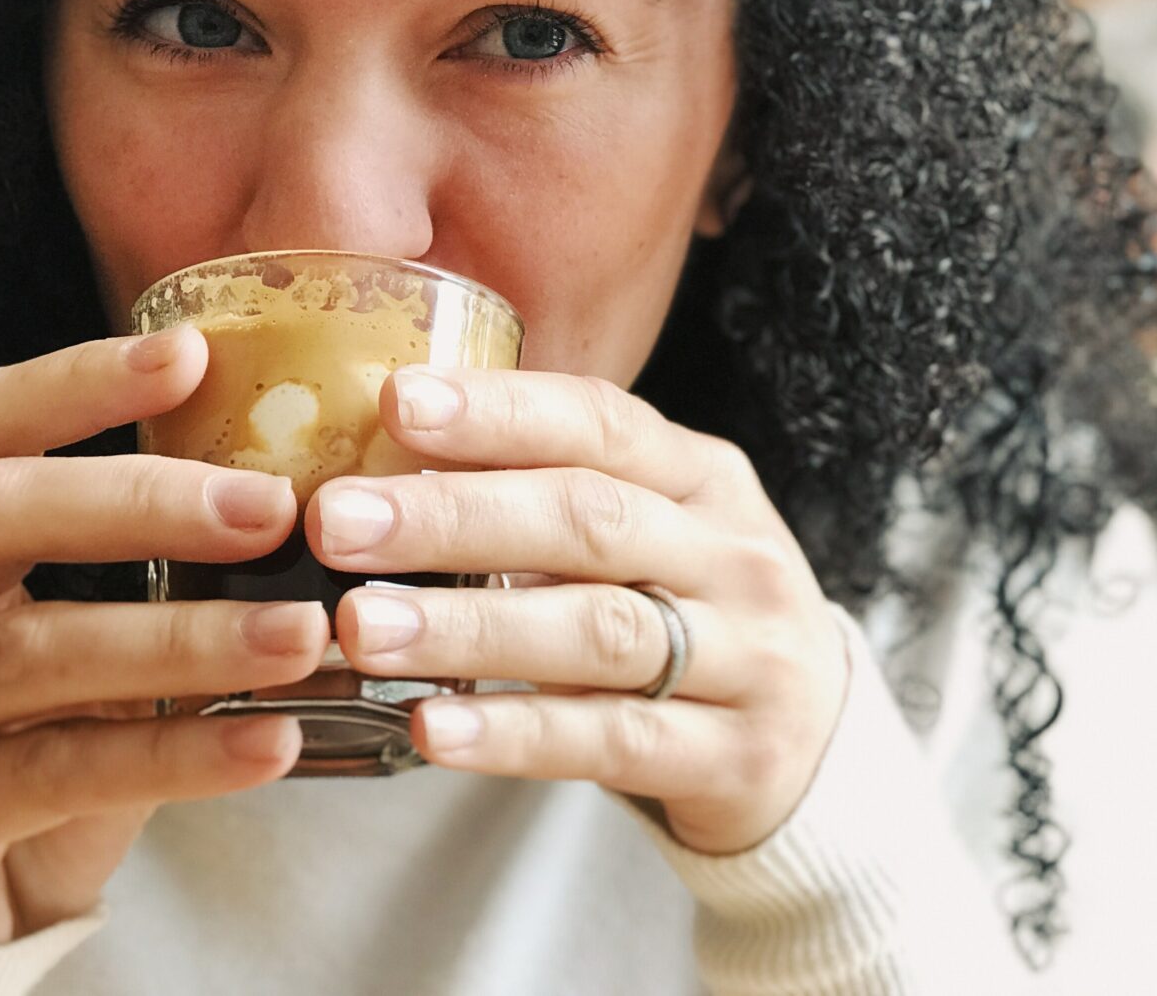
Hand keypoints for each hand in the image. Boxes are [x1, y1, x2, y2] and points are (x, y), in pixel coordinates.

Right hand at [0, 327, 326, 948]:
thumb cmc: (11, 746)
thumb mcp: (59, 638)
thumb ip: (148, 577)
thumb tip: (322, 513)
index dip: (78, 382)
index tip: (190, 352)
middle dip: (140, 500)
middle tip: (273, 508)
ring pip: (31, 654)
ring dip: (183, 639)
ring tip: (303, 635)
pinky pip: (56, 776)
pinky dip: (174, 755)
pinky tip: (267, 743)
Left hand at [308, 368, 849, 854]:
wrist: (816, 744)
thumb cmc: (691, 615)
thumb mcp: (654, 534)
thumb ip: (550, 494)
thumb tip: (380, 456)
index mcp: (704, 479)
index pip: (604, 423)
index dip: (502, 411)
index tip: (396, 401)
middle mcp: (732, 555)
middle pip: (591, 520)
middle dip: (457, 516)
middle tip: (341, 520)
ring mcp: (745, 656)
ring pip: (598, 631)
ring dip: (471, 628)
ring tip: (363, 627)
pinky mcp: (732, 754)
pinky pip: (612, 739)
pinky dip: (517, 732)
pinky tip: (433, 728)